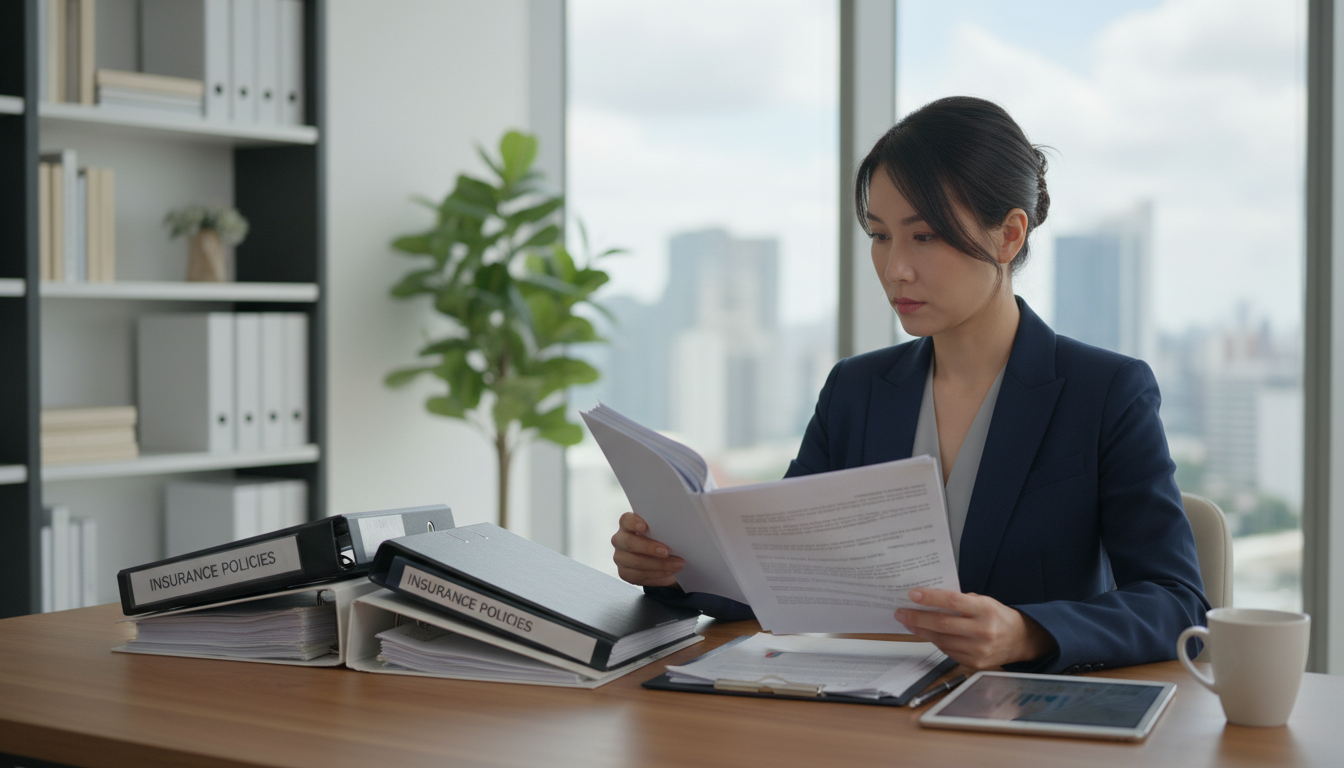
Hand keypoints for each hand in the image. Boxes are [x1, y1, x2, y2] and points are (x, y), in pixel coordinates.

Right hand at [611, 512, 683, 586]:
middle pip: (629, 543)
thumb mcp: (666, 527)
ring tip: (677, 564)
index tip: (645, 527)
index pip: (626, 520)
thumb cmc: (664, 537)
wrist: (663, 557)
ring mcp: (620, 557)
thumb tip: (686, 518)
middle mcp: (620, 539)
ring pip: (635, 562)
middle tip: (667, 551)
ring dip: (658, 565)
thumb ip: (669, 521)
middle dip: (649, 548)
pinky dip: (656, 575)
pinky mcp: (624, 572)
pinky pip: (638, 576)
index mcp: (628, 523)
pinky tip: (669, 573)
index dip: (633, 522)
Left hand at [895, 589, 1057, 668]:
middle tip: (900, 613)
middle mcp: (983, 631)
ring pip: (941, 640)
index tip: (913, 594)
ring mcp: (979, 650)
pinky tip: (927, 634)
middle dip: (917, 618)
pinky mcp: (975, 664)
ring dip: (921, 631)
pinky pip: (947, 651)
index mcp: (986, 610)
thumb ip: (960, 601)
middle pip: (942, 624)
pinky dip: (935, 642)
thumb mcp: (984, 602)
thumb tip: (929, 599)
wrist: (1021, 640)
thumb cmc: (998, 617)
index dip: (930, 598)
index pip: (953, 602)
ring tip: (909, 623)